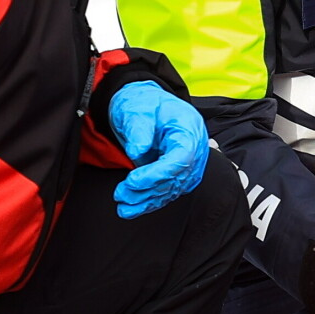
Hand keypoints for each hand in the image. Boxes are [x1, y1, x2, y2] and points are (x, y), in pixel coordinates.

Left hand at [106, 82, 210, 217]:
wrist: (145, 105)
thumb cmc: (144, 103)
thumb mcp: (138, 109)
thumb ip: (138, 129)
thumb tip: (137, 152)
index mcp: (189, 129)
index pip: (181, 158)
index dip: (158, 173)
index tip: (133, 180)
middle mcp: (194, 149)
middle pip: (176, 178)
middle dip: (147, 190)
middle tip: (121, 193)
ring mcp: (188, 165)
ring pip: (170, 190)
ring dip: (146, 201)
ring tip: (123, 206)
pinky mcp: (177, 175)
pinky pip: (166, 192)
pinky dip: (149, 203)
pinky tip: (131, 210)